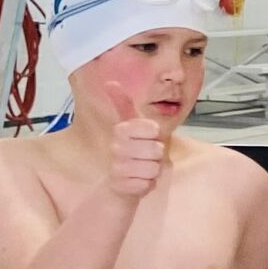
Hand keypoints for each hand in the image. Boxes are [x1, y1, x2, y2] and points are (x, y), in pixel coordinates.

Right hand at [100, 84, 165, 200]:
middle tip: (147, 156)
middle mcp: (116, 148)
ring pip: (154, 168)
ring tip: (143, 168)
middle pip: (157, 149)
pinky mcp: (122, 187)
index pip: (151, 127)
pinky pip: (148, 184)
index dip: (155, 132)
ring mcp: (118, 168)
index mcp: (121, 131)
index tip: (149, 135)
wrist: (120, 182)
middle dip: (158, 155)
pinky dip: (148, 184)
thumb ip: (124, 105)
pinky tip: (138, 181)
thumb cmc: (132, 151)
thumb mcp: (132, 126)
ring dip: (154, 170)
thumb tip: (110, 82)